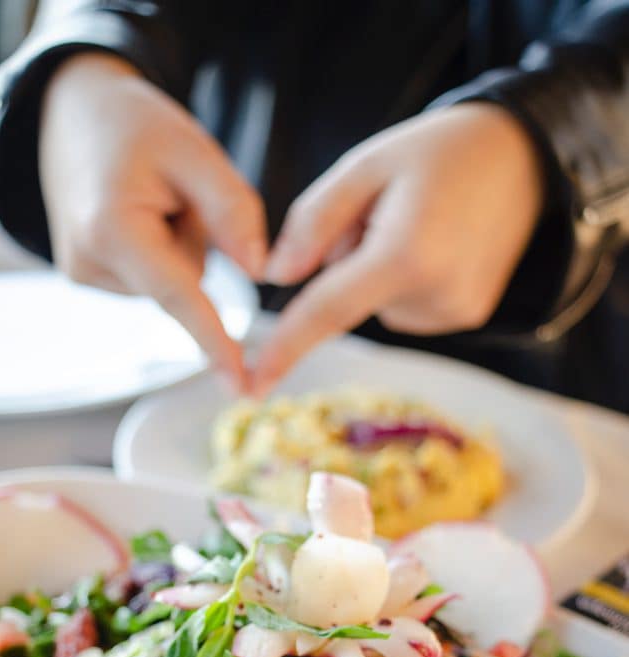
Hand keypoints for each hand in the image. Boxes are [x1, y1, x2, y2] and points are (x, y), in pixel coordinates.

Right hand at [39, 53, 266, 385]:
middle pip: (185, 283)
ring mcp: (84, 276)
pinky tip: (134, 214)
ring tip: (146, 197)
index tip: (240, 384)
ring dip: (177, 245)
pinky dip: (159, 252)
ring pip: (171, 285)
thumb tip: (260, 272)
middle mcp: (89, 263)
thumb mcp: (194, 149)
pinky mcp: (88, 280)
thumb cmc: (134, 125)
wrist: (70, 114)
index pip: (178, 295)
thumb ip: (234, 209)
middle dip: (195, 241)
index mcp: (112, 228)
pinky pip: (154, 281)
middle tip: (168, 188)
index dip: (214, 341)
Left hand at [252, 103, 543, 392]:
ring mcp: (454, 312)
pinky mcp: (465, 317)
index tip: (253, 383)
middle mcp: (433, 295)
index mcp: (405, 254)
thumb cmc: (438, 151)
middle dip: (347, 258)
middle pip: (348, 297)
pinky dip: (403, 280)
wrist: (525, 158)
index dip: (285, 347)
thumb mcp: (365, 164)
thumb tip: (276, 277)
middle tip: (388, 208)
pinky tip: (436, 243)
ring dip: (376, 269)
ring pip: (375, 304)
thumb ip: (314, 222)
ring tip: (419, 222)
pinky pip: (404, 307)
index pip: (327, 310)